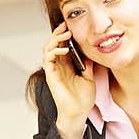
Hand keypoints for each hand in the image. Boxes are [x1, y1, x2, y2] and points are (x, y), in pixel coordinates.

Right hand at [42, 21, 95, 138]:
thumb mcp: (89, 78)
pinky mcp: (50, 75)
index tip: (73, 26)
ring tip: (65, 34)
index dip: (66, 35)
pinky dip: (53, 51)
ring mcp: (53, 70)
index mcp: (67, 65)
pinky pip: (48, 59)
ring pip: (48, 48)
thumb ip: (88, 65)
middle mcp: (59, 65)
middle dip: (59, 33)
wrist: (78, 112)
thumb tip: (91, 52)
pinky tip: (62, 48)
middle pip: (54, 43)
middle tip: (66, 25)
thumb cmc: (83, 98)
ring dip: (55, 39)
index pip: (63, 45)